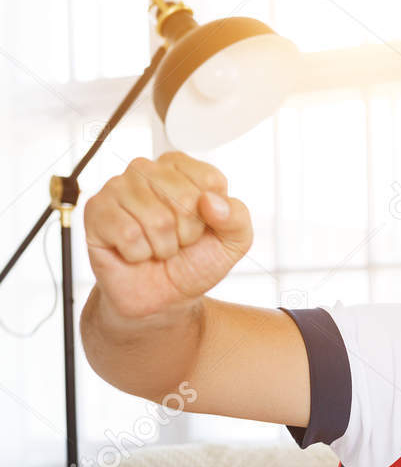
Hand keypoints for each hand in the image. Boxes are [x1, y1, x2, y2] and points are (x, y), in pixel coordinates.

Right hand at [83, 152, 252, 319]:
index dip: (212, 216)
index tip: (202, 227)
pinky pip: (128, 233)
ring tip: (156, 248)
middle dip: (187, 233)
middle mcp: (147, 170)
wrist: (164, 297)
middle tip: (177, 242)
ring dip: (163, 247)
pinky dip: (138, 253)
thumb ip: (237, 218)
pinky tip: (134, 252)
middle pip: (184, 199)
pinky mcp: (96, 209)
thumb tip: (212, 201)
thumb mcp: (232, 243)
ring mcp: (118, 187)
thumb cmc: (194, 262)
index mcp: (181, 170)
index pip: (209, 180)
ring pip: (156, 219)